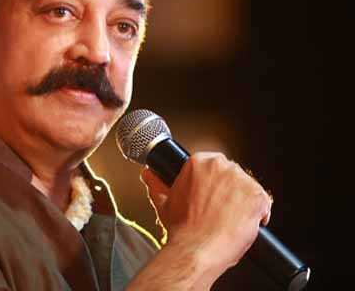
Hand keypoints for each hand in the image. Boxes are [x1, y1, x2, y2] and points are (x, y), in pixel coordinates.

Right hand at [139, 152, 271, 286]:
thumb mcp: (164, 203)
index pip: (213, 165)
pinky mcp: (258, 197)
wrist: (197, 249)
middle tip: (218, 210)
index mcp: (199, 162)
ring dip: (242, 202)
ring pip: (248, 188)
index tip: (211, 196)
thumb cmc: (182, 228)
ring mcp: (242, 181)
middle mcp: (222, 166)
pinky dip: (257, 215)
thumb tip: (148, 175)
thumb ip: (156, 184)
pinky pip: (264, 203)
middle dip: (228, 191)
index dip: (213, 183)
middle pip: (232, 175)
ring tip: (228, 220)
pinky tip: (241, 224)